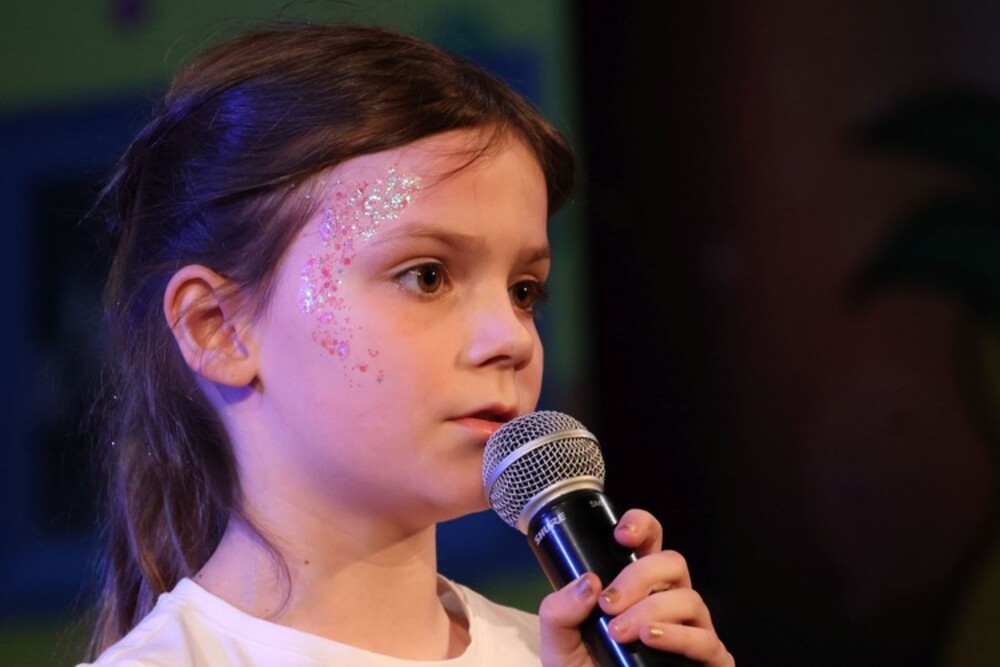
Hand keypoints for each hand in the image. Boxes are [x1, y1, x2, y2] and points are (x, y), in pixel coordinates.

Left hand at [537, 509, 733, 666]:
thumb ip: (559, 611)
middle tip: (609, 603)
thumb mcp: (558, 645)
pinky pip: (706, 640)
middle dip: (641, 575)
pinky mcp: (709, 661)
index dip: (642, 525)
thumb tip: (589, 582)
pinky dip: (678, 636)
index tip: (621, 535)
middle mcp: (667, 602)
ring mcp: (691, 631)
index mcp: (635, 588)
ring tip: (620, 633)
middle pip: (673, 561)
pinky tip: (650, 638)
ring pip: (690, 598)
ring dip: (652, 610)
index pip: (649, 541)